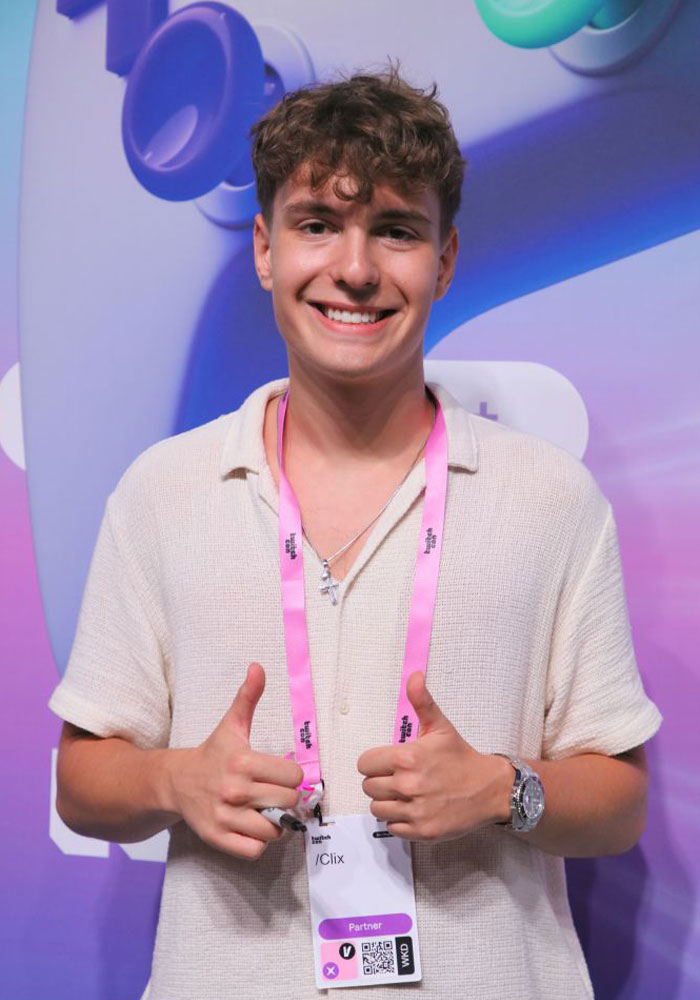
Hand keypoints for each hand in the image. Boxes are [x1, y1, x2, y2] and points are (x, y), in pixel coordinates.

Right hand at [166, 662, 303, 859]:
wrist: (175, 781)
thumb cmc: (213, 753)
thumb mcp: (231, 724)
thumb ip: (248, 697)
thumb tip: (257, 667)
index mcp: (243, 761)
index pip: (294, 775)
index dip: (293, 775)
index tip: (282, 773)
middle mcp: (234, 790)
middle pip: (288, 802)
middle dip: (286, 798)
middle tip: (276, 792)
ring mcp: (225, 817)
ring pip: (273, 830)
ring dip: (274, 822)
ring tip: (265, 810)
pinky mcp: (217, 838)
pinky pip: (254, 850)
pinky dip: (258, 842)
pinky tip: (252, 827)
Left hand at [357, 671, 511, 842]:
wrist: (489, 789)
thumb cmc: (460, 757)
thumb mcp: (440, 727)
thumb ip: (421, 701)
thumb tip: (414, 675)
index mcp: (406, 757)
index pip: (364, 764)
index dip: (374, 762)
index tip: (388, 763)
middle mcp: (408, 785)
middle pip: (368, 787)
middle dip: (380, 781)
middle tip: (399, 778)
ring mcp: (414, 811)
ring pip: (377, 808)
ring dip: (387, 802)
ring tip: (406, 794)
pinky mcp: (421, 831)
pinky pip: (392, 827)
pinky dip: (399, 820)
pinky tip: (414, 809)